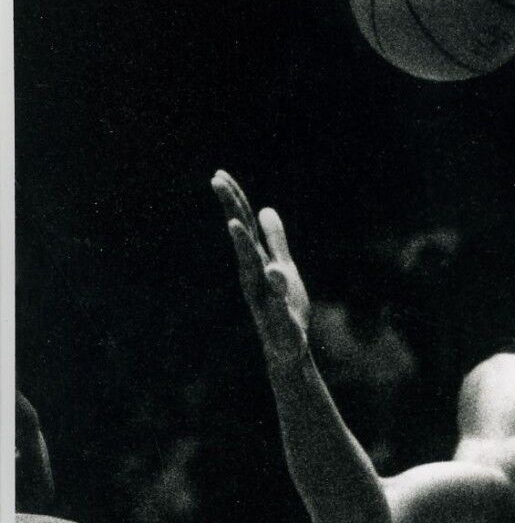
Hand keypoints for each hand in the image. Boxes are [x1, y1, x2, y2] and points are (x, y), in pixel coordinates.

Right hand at [212, 169, 312, 366]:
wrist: (289, 348)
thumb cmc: (284, 307)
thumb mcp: (284, 266)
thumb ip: (275, 240)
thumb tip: (266, 209)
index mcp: (256, 261)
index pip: (243, 224)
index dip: (233, 200)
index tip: (218, 174)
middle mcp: (253, 275)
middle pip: (241, 238)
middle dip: (231, 209)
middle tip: (216, 182)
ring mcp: (263, 295)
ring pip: (251, 267)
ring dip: (243, 246)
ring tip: (234, 223)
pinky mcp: (277, 316)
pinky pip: (275, 299)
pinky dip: (273, 286)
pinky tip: (273, 272)